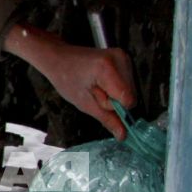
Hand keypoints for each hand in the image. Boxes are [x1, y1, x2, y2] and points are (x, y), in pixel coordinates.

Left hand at [4, 25, 136, 138]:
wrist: (59, 58)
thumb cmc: (66, 78)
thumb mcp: (84, 104)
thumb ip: (107, 119)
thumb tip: (123, 134)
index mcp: (107, 68)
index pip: (128, 100)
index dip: (115, 108)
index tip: (98, 101)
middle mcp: (120, 59)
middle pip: (131, 96)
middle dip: (114, 101)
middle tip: (94, 92)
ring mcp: (123, 57)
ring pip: (131, 91)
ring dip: (115, 95)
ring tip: (97, 86)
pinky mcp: (124, 58)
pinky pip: (128, 84)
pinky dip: (116, 88)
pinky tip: (102, 81)